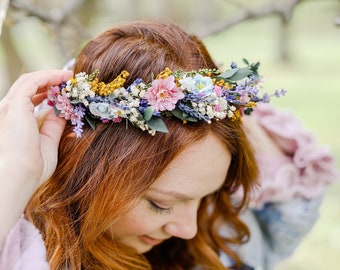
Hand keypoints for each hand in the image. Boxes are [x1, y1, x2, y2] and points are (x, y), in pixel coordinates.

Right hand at [0, 70, 72, 184]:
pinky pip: (33, 81)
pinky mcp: (15, 104)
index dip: (47, 93)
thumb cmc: (32, 167)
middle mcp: (8, 111)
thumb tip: (64, 113)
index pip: (29, 100)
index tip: (64, 92)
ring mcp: (9, 106)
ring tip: (69, 77)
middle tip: (68, 80)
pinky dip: (49, 76)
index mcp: (14, 122)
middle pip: (28, 87)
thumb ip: (54, 126)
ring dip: (50, 76)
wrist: (19, 175)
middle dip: (49, 81)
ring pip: (29, 81)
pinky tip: (64, 77)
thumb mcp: (48, 142)